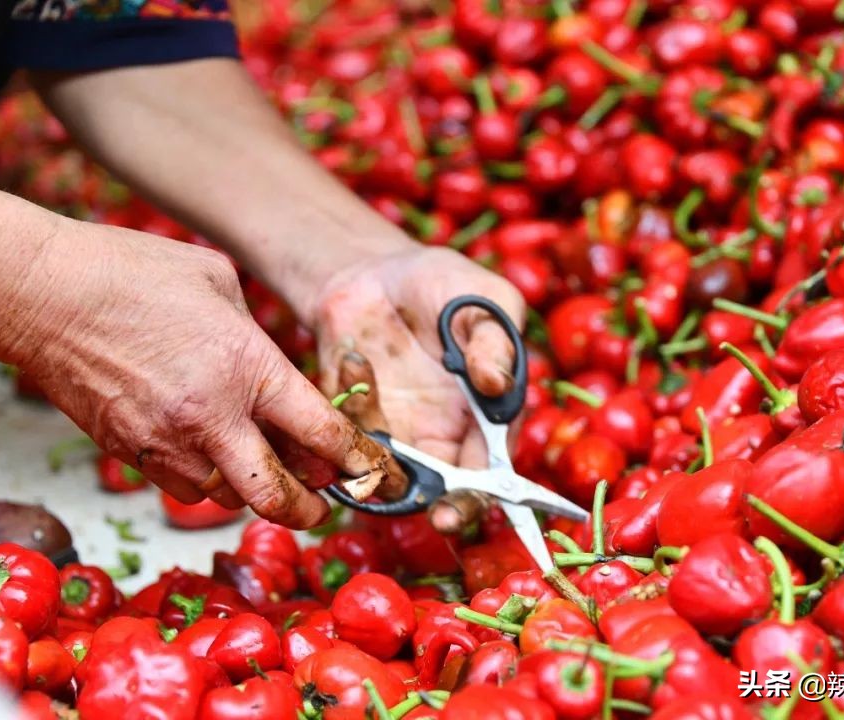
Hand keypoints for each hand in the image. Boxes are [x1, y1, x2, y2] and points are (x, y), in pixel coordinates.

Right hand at [18, 223, 396, 528]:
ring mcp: (165, 442)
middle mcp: (212, 418)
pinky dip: (205, 481)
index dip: (354, 461)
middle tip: (320, 506)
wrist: (42, 293)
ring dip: (252, 491)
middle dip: (307, 510)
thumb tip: (273, 370)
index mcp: (248, 369)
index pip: (320, 433)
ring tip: (262, 471)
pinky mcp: (127, 453)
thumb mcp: (220, 283)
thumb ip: (256, 335)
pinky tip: (208, 455)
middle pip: (276, 496)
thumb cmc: (133, 272)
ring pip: (226, 498)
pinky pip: (181, 487)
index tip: (367, 473)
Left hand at [308, 246, 525, 528]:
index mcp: (487, 418)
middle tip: (429, 507)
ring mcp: (397, 436)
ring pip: (388, 477)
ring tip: (367, 369)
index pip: (490, 474)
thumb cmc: (443, 285)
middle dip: (437, 508)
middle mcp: (444, 437)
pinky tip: (355, 357)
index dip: (479, 500)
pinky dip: (350, 407)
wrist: (374, 273)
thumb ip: (495, 339)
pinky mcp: (354, 426)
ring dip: (376, 447)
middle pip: (444, 495)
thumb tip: (497, 383)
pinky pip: (347, 444)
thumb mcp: (483, 298)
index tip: (460, 510)